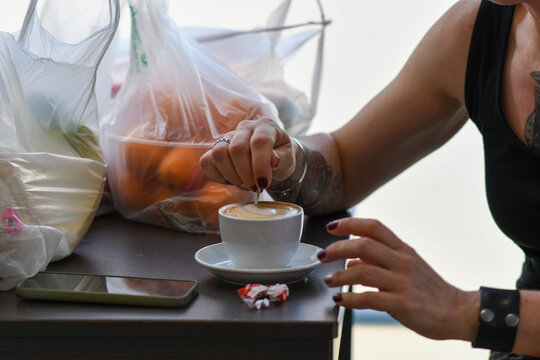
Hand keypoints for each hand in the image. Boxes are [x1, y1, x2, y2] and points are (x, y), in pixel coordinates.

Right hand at [200, 118, 296, 190]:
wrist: (272, 160)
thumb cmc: (282, 158)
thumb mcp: (289, 159)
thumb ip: (283, 159)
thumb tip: (273, 160)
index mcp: (266, 126)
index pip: (259, 142)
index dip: (260, 165)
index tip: (263, 184)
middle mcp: (245, 128)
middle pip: (237, 148)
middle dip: (246, 174)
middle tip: (255, 187)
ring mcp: (228, 137)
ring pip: (219, 153)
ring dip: (231, 175)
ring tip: (244, 184)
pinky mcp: (216, 149)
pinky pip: (206, 162)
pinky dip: (217, 176)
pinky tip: (231, 181)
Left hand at [319, 217, 478, 340]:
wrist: (457, 312)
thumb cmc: (429, 290)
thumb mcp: (406, 268)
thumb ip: (379, 261)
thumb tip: (352, 258)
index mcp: (403, 249)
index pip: (374, 227)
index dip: (350, 223)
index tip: (331, 226)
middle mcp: (402, 261)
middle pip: (364, 244)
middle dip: (337, 248)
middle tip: (322, 255)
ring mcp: (402, 282)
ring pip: (362, 270)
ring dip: (339, 275)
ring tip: (329, 280)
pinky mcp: (402, 303)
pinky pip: (369, 298)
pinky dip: (350, 299)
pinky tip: (341, 300)